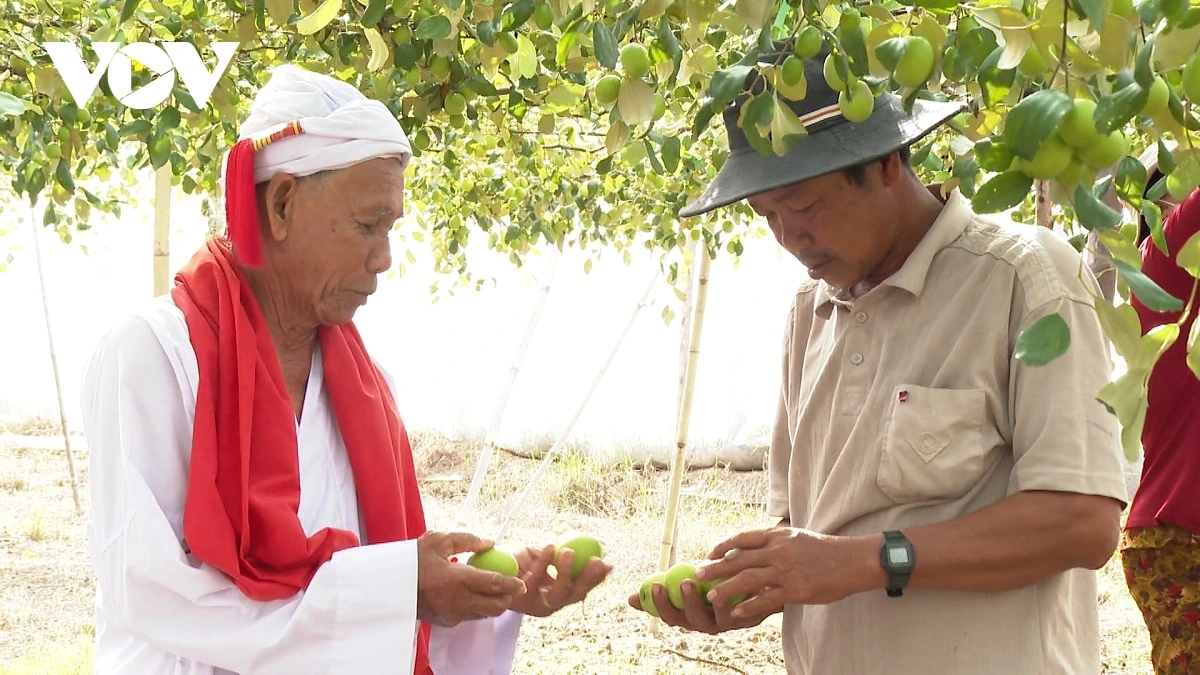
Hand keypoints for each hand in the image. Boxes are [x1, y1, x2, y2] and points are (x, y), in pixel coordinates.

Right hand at [415, 531, 526, 626]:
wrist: (389, 587)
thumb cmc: (413, 561)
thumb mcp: (437, 541)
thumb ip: (466, 540)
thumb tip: (490, 543)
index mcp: (458, 579)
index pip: (494, 584)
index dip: (512, 584)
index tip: (521, 581)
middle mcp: (459, 600)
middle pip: (495, 606)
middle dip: (507, 598)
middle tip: (511, 587)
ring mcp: (453, 614)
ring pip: (485, 613)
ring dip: (493, 603)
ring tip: (493, 590)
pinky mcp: (447, 622)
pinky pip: (471, 616)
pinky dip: (477, 607)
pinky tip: (473, 594)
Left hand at [508, 545, 612, 616]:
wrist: (492, 569)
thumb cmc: (523, 562)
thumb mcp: (547, 558)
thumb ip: (568, 558)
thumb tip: (598, 554)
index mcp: (560, 596)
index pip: (583, 590)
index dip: (597, 580)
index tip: (608, 564)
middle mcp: (551, 605)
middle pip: (575, 596)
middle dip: (588, 579)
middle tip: (595, 560)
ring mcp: (536, 605)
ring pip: (558, 593)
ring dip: (566, 572)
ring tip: (568, 551)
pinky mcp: (521, 599)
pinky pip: (537, 579)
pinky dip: (545, 562)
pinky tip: (549, 546)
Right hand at [626, 573, 773, 634]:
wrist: (750, 585)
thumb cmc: (712, 584)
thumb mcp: (686, 584)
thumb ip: (663, 589)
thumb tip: (629, 599)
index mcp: (686, 617)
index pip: (668, 615)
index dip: (658, 604)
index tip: (654, 585)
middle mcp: (703, 624)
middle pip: (687, 620)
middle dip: (682, 604)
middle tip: (680, 583)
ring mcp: (724, 623)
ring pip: (712, 619)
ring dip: (703, 602)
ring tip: (696, 581)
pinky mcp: (744, 619)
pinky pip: (736, 612)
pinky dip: (729, 598)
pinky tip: (727, 582)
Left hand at [694, 527, 879, 619]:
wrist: (853, 560)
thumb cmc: (825, 550)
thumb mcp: (797, 537)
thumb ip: (775, 542)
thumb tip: (752, 549)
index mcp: (778, 535)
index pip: (743, 538)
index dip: (723, 546)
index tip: (710, 552)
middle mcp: (778, 550)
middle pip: (739, 559)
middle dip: (716, 568)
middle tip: (698, 575)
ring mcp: (786, 571)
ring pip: (747, 580)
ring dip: (726, 589)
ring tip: (711, 596)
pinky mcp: (795, 590)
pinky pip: (766, 600)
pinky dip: (749, 607)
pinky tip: (736, 612)